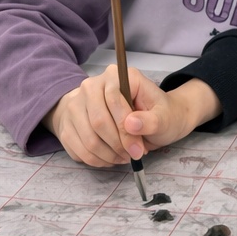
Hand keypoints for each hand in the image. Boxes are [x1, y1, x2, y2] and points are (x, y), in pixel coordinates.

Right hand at [45, 67, 220, 165]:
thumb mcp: (166, 118)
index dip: (124, 125)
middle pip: (96, 119)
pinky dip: (93, 159)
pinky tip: (109, 160)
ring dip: (105, 154)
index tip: (138, 146)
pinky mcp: (69, 123)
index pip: (112, 98)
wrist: (152, 122)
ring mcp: (78, 103)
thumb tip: (133, 123)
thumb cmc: (163, 115)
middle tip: (134, 157)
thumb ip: (151, 121)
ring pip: (84, 134)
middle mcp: (93, 85)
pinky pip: (75, 146)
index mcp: (118, 75)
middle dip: (116, 143)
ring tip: (124, 159)